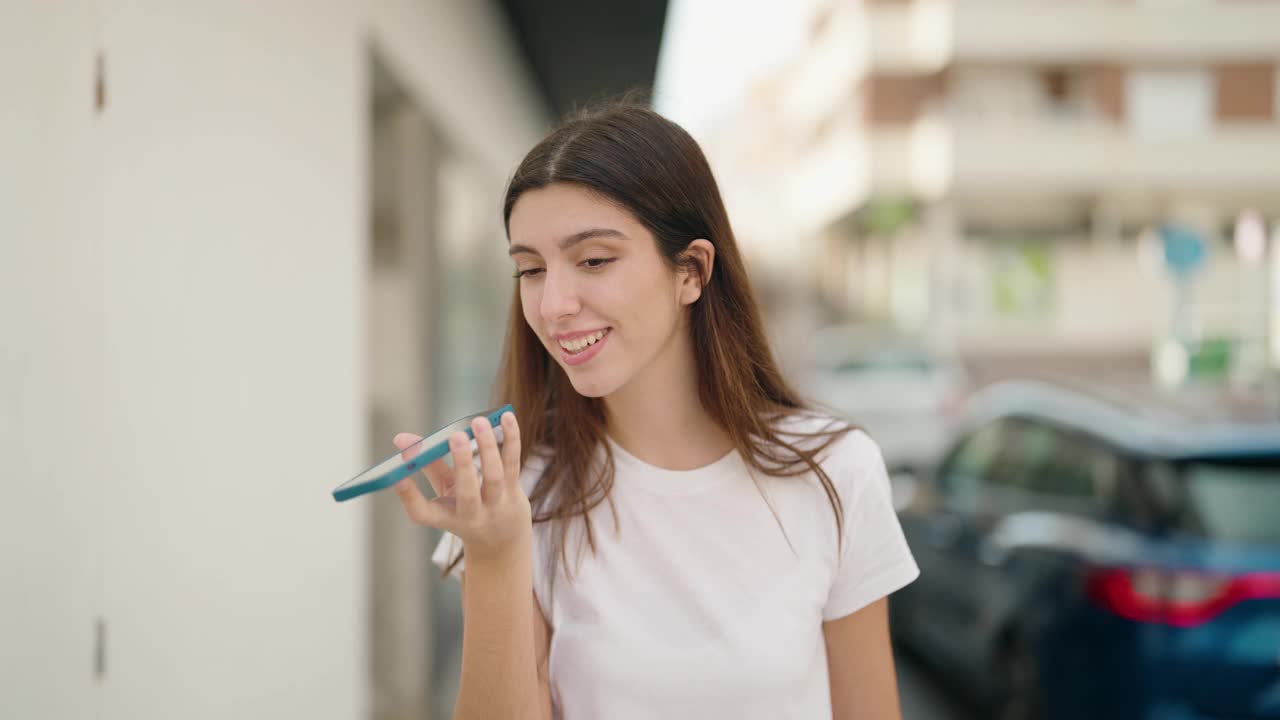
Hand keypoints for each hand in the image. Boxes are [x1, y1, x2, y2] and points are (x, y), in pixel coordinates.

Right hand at [390, 411, 529, 559]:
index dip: (409, 497)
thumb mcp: (443, 492)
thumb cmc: (465, 507)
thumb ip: (426, 463)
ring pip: (494, 476)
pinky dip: (510, 439)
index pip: (422, 513)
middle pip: (467, 493)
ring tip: (478, 422)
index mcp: (445, 518)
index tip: (398, 478)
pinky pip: (513, 463)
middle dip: (461, 463)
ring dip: (487, 447)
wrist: (502, 538)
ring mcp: (496, 505)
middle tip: (455, 435)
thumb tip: (401, 438)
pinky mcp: (514, 491)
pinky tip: (506, 416)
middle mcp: (472, 515)